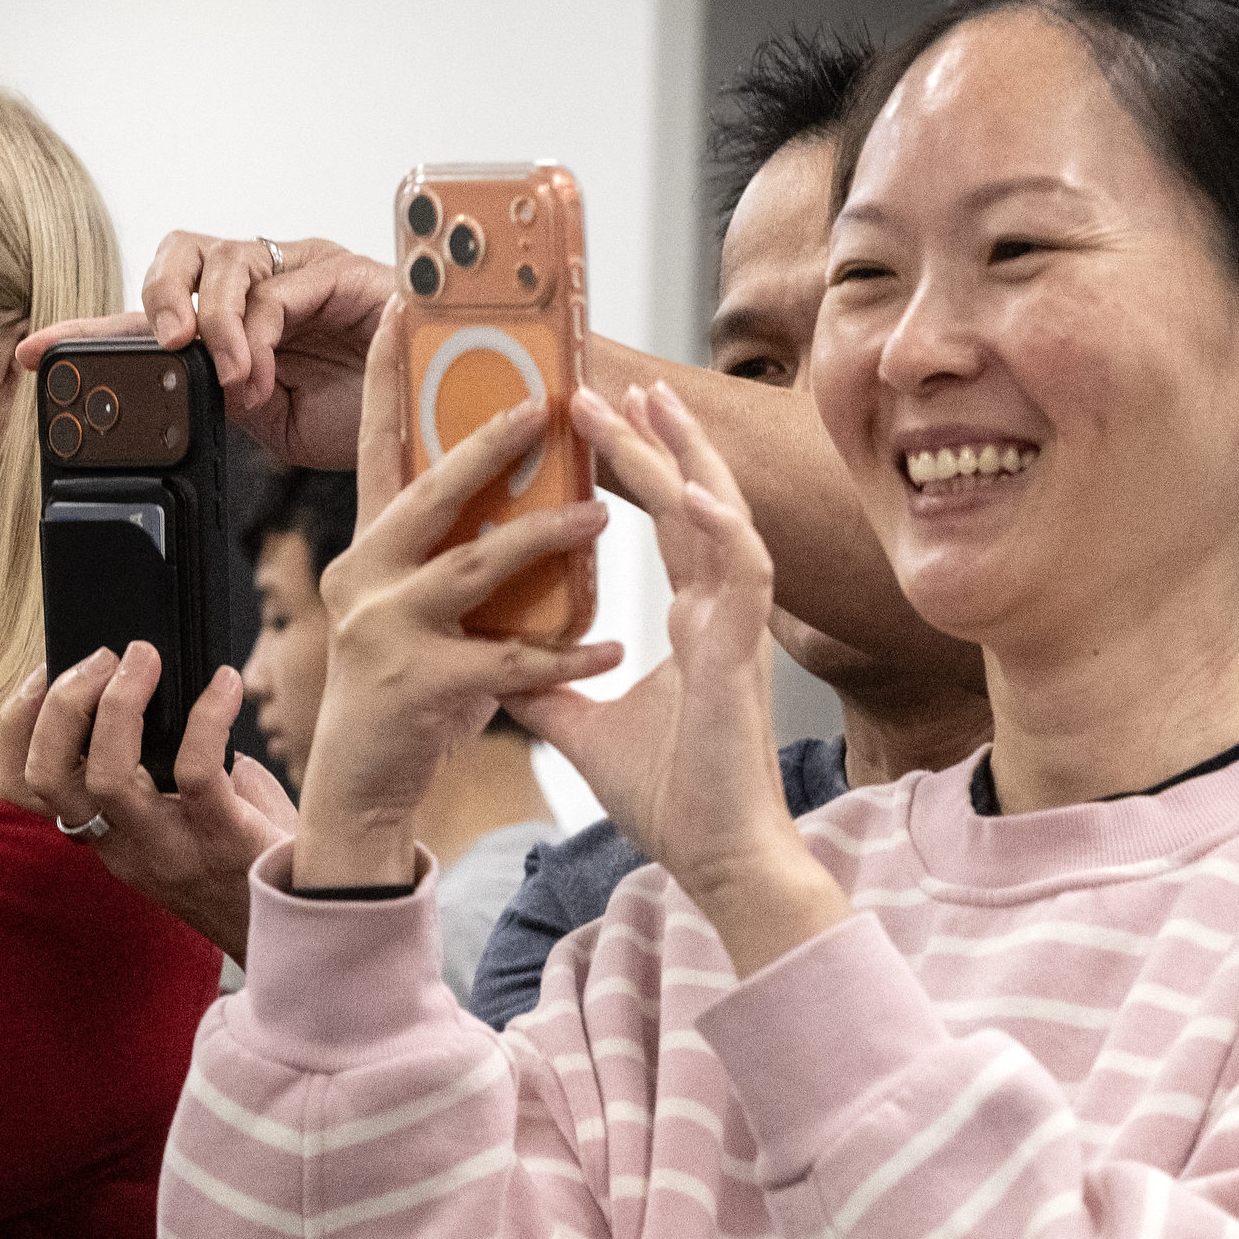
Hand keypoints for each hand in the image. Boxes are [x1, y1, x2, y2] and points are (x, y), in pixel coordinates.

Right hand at [0, 647, 295, 961]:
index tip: (47, 673)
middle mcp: (123, 845)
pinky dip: (208, 714)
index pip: (21, 788)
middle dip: (61, 702)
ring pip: (106, 777)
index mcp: (103, 833)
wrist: (303, 917)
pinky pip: (196, 770)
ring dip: (118, 704)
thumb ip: (151, 764)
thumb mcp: (176, 815)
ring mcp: (169, 847)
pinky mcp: (223, 839)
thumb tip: (143, 678)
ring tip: (144, 660)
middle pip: (48, 776)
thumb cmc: (244, 852)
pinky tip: (226, 685)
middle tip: (103, 658)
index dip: (18, 723)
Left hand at [18, 232, 388, 468]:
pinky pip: (279, 285)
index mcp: (229, 318)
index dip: (87, 329)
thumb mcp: (257, 420)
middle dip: (158, 295)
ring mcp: (299, 269)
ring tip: (232, 378)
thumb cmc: (348, 416)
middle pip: (180, 250)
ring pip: (225, 259)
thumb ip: (206, 402)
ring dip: (214, 322)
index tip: (32, 354)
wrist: (422, 426)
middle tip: (164, 347)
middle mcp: (258, 282)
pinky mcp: (342, 270)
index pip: (146, 313)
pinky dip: (258, 331)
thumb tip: (152, 406)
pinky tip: (262, 373)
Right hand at [296, 397, 621, 886]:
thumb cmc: (399, 695)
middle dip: (487, 444)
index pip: (374, 452)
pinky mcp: (418, 685)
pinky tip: (611, 645)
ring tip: (602, 512)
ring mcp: (385, 631)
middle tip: (544, 406)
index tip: (401, 314)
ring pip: (476, 565)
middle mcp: (361, 579)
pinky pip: (511, 660)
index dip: (383, 381)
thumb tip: (505, 492)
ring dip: (547, 535)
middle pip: (428, 493)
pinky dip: (568, 653)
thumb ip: (441, 557)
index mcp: (363, 553)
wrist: (359, 790)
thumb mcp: (408, 612)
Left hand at [512, 386, 844, 971]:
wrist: (714, 856)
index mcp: (693, 620)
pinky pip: (739, 575)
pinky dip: (718, 528)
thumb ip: (545, 684)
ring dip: (686, 461)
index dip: (644, 468)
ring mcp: (735, 627)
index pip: (668, 523)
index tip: (608, 418)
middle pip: (695, 502)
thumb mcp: (584, 727)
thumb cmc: (671, 795)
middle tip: (623, 383)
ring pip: (719, 519)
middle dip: (661, 440)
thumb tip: (495, 660)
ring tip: (651, 405)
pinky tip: (693, 490)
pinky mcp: (743, 656)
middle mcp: (717, 610)